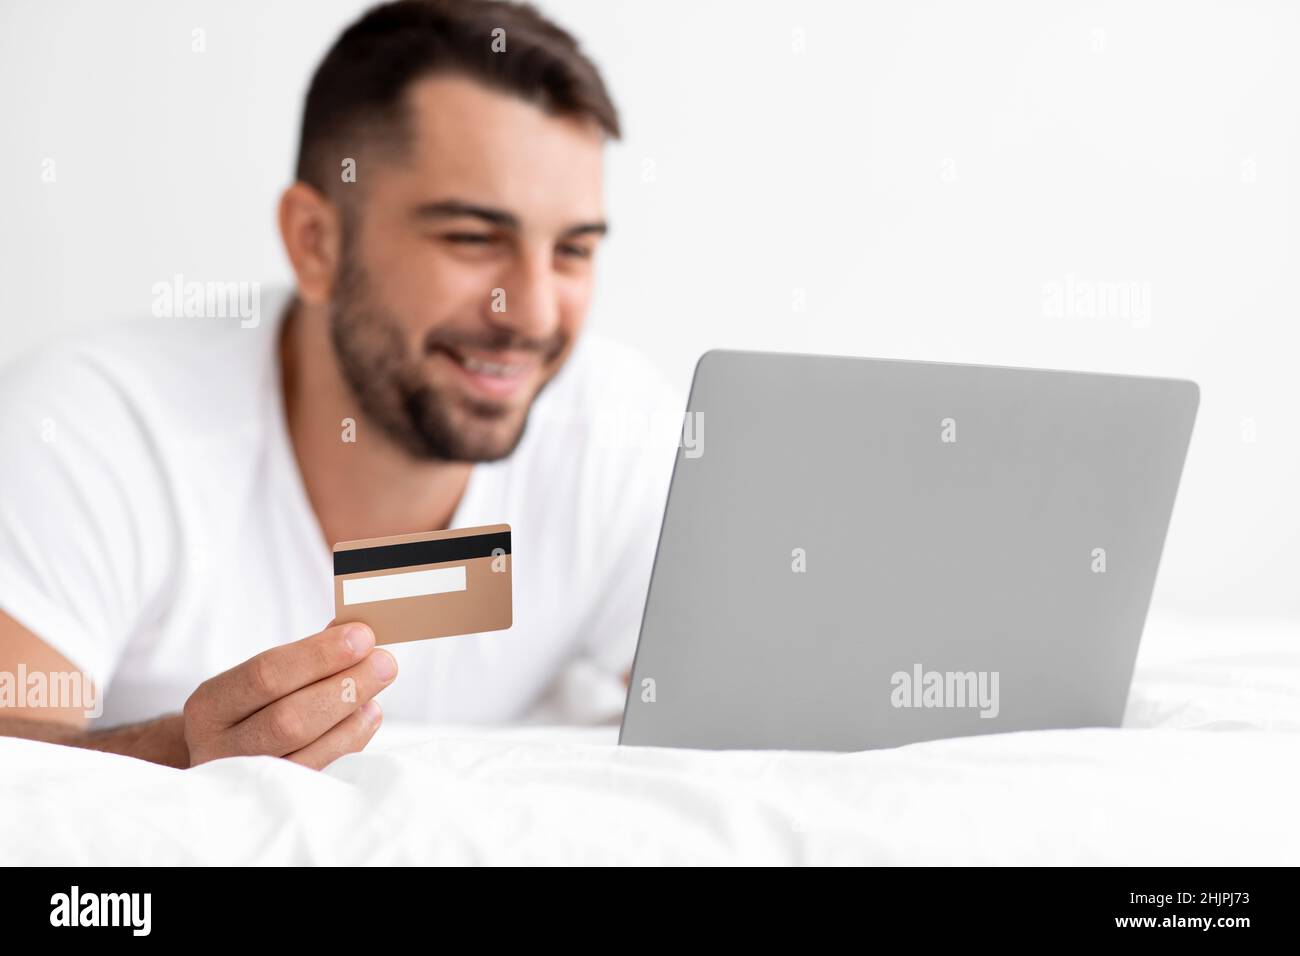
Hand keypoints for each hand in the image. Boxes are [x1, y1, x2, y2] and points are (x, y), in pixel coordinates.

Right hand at [182, 621, 395, 768]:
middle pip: (288, 720)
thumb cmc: (254, 710)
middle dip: (343, 687)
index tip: (362, 636)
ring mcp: (246, 784)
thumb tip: (356, 630)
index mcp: (208, 706)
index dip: (318, 655)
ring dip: (353, 716)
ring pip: (307, 753)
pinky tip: (368, 715)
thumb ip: (304, 656)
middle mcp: (217, 750)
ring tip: (378, 687)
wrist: (226, 762)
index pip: (264, 676)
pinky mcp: (276, 805)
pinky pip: (322, 774)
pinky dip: (351, 741)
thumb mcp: (261, 681)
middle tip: (385, 662)